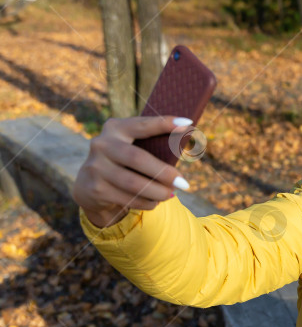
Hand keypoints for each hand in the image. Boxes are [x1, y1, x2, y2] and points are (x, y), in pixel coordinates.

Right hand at [72, 116, 187, 227]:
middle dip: (164, 173)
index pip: (141, 125)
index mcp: (115, 128)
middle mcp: (102, 145)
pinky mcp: (95, 189)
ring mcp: (96, 167)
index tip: (187, 123)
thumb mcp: (132, 148)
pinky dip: (147, 202)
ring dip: (157, 192)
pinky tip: (155, 202)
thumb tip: (187, 140)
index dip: (163, 124)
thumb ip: (151, 145)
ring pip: (133, 183)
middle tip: (184, 183)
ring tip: (171, 194)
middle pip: (137, 159)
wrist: (90, 186)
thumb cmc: (123, 164)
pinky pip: (128, 198)